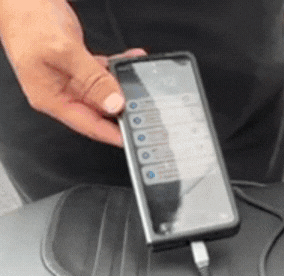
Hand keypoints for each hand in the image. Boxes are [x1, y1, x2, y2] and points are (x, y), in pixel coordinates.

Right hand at [0, 0, 144, 146]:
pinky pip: (103, 72)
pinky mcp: (78, 64)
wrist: (22, 0)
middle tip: (146, 110)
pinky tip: (131, 59)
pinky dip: (118, 66)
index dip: (112, 135)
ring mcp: (70, 78)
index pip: (87, 124)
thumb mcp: (63, 53)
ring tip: (142, 80)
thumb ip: (92, 79)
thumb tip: (113, 102)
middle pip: (98, 110)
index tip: (134, 139)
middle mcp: (61, 91)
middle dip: (123, 109)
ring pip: (104, 90)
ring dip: (124, 85)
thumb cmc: (28, 22)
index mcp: (51, 97)